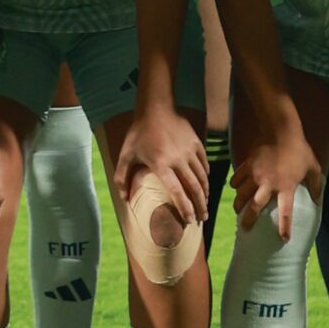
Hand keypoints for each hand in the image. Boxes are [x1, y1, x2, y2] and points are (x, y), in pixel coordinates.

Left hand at [113, 107, 209, 223]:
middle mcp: (179, 160)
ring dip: (205, 193)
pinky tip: (205, 183)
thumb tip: (124, 198)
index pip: (178, 192)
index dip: (185, 208)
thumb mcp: (126, 154)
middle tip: (202, 218)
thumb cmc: (139, 132)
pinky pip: (204, 164)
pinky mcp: (196, 143)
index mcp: (162, 165)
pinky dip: (206, 176)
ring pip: (202, 177)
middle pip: (195, 188)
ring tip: (205, 204)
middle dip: (200, 206)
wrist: (156, 107)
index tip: (189, 220)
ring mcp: (190, 151)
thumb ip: (122, 177)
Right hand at [231, 130, 322, 241]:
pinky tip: (236, 187)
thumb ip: (315, 186)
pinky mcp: (247, 165)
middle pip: (254, 207)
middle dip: (248, 220)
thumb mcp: (313, 167)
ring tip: (238, 210)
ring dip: (238, 204)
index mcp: (286, 187)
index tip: (283, 239)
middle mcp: (268, 184)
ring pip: (241, 195)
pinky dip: (235, 185)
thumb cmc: (299, 149)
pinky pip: (237, 179)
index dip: (284, 227)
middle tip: (245, 228)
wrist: (281, 129)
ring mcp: (255, 175)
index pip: (285, 212)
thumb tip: (318, 201)